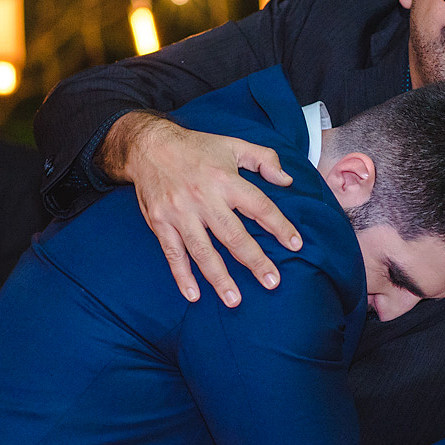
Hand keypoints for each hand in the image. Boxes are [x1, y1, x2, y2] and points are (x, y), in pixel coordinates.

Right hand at [101, 112, 301, 306]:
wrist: (149, 146)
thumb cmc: (196, 147)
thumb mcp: (233, 145)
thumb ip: (264, 159)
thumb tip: (287, 180)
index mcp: (226, 180)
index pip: (259, 206)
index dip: (279, 226)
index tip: (295, 245)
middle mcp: (204, 198)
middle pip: (233, 235)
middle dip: (254, 261)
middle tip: (272, 282)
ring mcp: (180, 213)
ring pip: (203, 251)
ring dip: (219, 277)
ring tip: (234, 300)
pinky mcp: (160, 223)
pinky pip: (172, 253)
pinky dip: (182, 275)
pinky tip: (193, 294)